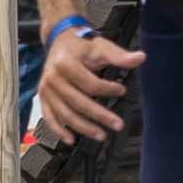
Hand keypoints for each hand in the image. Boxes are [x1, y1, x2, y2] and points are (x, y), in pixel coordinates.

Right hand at [33, 28, 142, 143]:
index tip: (122, 90)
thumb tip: (140, 58)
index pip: (89, 83)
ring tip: (101, 135)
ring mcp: (46, 90)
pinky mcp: (43, 98)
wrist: (60, 42)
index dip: (107, 89)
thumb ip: (119, 55)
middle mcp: (52, 79)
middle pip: (77, 102)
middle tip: (117, 124)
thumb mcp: (101, 46)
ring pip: (64, 114)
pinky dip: (59, 130)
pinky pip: (49, 117)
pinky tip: (71, 139)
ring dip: (83, 127)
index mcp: (65, 64)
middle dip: (99, 116)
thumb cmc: (81, 46)